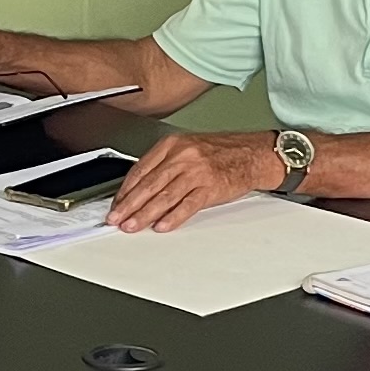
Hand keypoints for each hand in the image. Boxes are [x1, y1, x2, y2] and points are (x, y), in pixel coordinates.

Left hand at [107, 132, 281, 232]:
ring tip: (133, 225)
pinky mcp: (211, 187)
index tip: (116, 204)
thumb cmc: (222, 152)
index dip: (125, 190)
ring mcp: (197, 172)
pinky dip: (173, 217)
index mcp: (173, 145)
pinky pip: (188, 205)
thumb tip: (140, 189)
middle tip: (116, 218)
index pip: (140, 169)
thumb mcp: (188, 149)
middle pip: (149, 184)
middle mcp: (183, 156)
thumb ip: (164, 165)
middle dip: (129, 204)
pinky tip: (162, 225)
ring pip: (164, 196)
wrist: (253, 154)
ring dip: (145, 214)